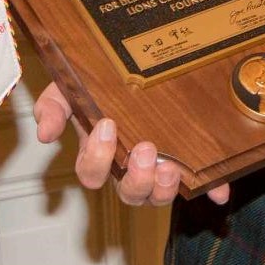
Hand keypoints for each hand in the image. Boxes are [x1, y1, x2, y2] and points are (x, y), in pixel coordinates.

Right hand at [33, 81, 228, 205]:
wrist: (138, 68)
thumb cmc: (100, 86)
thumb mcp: (71, 88)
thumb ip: (54, 105)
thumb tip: (44, 133)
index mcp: (101, 154)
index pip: (90, 172)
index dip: (95, 158)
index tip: (106, 126)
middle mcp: (128, 168)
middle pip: (129, 193)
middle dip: (137, 178)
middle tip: (146, 149)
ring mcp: (158, 169)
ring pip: (158, 195)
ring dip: (164, 188)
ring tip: (171, 168)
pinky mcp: (188, 165)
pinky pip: (200, 186)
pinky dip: (211, 190)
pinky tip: (220, 191)